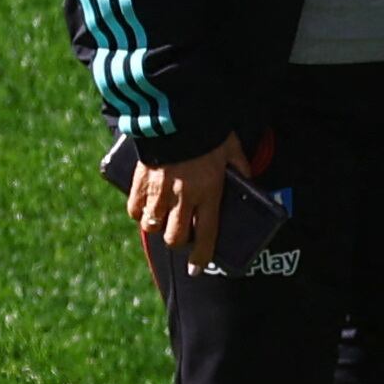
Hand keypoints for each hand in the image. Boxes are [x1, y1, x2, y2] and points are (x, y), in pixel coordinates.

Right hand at [126, 136, 255, 266]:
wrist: (176, 114)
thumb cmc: (209, 131)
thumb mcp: (233, 150)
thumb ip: (241, 168)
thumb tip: (249, 180)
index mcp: (208, 193)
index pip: (205, 235)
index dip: (201, 256)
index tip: (197, 269)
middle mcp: (183, 197)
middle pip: (174, 237)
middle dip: (178, 242)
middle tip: (181, 236)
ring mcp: (159, 191)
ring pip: (152, 226)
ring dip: (157, 228)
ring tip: (162, 220)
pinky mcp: (140, 181)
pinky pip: (134, 209)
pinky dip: (139, 214)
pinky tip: (145, 209)